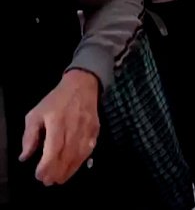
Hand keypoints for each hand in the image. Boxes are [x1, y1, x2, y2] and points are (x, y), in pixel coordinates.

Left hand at [21, 70, 99, 185]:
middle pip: (67, 155)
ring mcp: (87, 129)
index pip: (53, 148)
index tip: (39, 175)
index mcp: (57, 121)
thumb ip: (30, 136)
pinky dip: (81, 161)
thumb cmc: (56, 100)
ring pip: (79, 155)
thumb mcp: (36, 114)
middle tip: (48, 182)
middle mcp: (73, 126)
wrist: (82, 85)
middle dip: (57, 171)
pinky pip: (89, 150)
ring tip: (60, 179)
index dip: (46, 165)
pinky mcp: (95, 130)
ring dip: (69, 170)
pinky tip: (73, 168)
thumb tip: (25, 157)